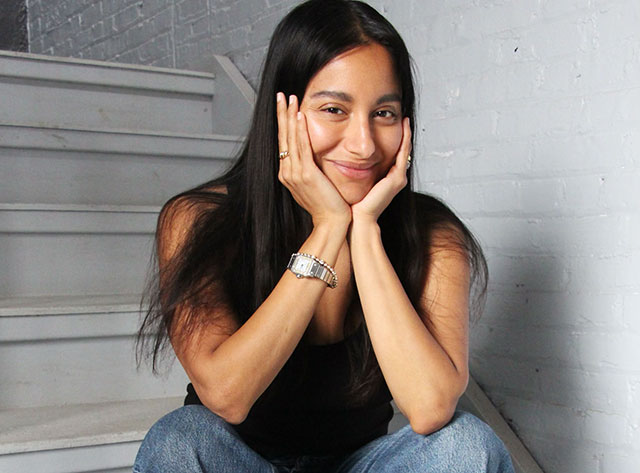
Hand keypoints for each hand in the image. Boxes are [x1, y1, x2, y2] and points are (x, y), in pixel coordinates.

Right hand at [276, 93, 351, 227]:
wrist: (331, 222)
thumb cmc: (327, 206)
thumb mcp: (314, 185)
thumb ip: (309, 171)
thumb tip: (311, 159)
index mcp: (288, 174)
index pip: (283, 143)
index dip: (283, 123)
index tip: (283, 107)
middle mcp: (287, 172)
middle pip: (283, 137)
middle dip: (281, 114)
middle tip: (281, 95)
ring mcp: (295, 173)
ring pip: (290, 138)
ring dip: (289, 116)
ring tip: (289, 99)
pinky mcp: (307, 174)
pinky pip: (302, 147)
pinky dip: (300, 130)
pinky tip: (300, 116)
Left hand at [351, 117, 411, 222]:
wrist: (357, 220)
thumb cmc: (351, 205)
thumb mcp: (352, 182)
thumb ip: (351, 170)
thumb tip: (339, 157)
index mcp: (386, 179)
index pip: (392, 153)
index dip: (392, 138)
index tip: (387, 121)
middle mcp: (396, 178)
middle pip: (400, 150)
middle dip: (402, 133)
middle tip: (401, 114)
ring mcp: (398, 178)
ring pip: (404, 150)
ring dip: (406, 133)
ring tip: (404, 116)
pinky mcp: (397, 179)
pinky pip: (403, 153)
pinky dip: (405, 139)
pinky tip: (403, 125)